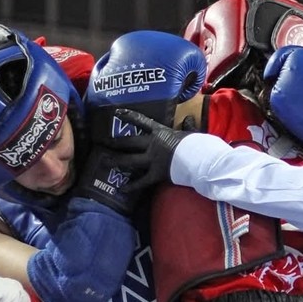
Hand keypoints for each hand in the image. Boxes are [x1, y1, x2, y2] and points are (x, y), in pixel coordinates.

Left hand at [76, 109, 195, 213]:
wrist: (199, 159)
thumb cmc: (196, 144)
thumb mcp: (191, 132)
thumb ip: (188, 126)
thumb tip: (189, 118)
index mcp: (160, 132)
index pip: (142, 121)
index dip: (129, 116)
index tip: (117, 112)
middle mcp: (152, 145)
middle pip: (130, 142)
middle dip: (116, 142)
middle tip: (103, 142)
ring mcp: (153, 160)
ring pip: (130, 160)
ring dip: (116, 160)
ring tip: (104, 160)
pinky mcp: (156, 174)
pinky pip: (142, 181)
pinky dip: (132, 186)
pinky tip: (122, 188)